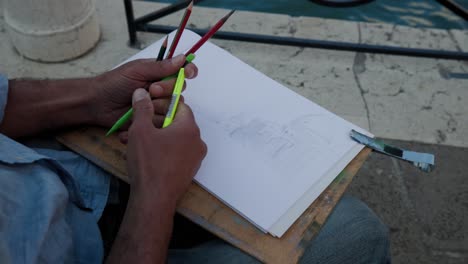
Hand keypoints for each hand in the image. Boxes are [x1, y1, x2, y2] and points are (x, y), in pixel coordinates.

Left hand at [89, 54, 197, 127]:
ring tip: (141, 104)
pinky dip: (153, 118)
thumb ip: (160, 67)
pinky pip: (164, 121)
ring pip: (173, 106)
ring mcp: (158, 105)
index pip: (181, 71)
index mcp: (159, 73)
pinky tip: (140, 115)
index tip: (188, 73)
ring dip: (158, 104)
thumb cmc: (114, 83)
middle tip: (151, 89)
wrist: (98, 104)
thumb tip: (182, 58)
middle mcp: (162, 89)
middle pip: (179, 89)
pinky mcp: (153, 120)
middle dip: (166, 89)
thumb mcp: (137, 71)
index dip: (188, 71)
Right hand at [125, 88, 206, 207]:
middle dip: (153, 121)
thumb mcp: (140, 130)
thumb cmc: (149, 162)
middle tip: (135, 124)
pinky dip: (160, 149)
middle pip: (176, 123)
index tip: (146, 107)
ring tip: (132, 140)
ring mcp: (195, 158)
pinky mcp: (188, 170)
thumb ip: (142, 108)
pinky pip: (175, 153)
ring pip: (173, 139)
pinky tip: (142, 154)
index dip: (161, 103)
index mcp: (190, 128)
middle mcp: (197, 142)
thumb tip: (141, 93)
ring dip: (153, 136)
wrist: (154, 198)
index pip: (180, 106)